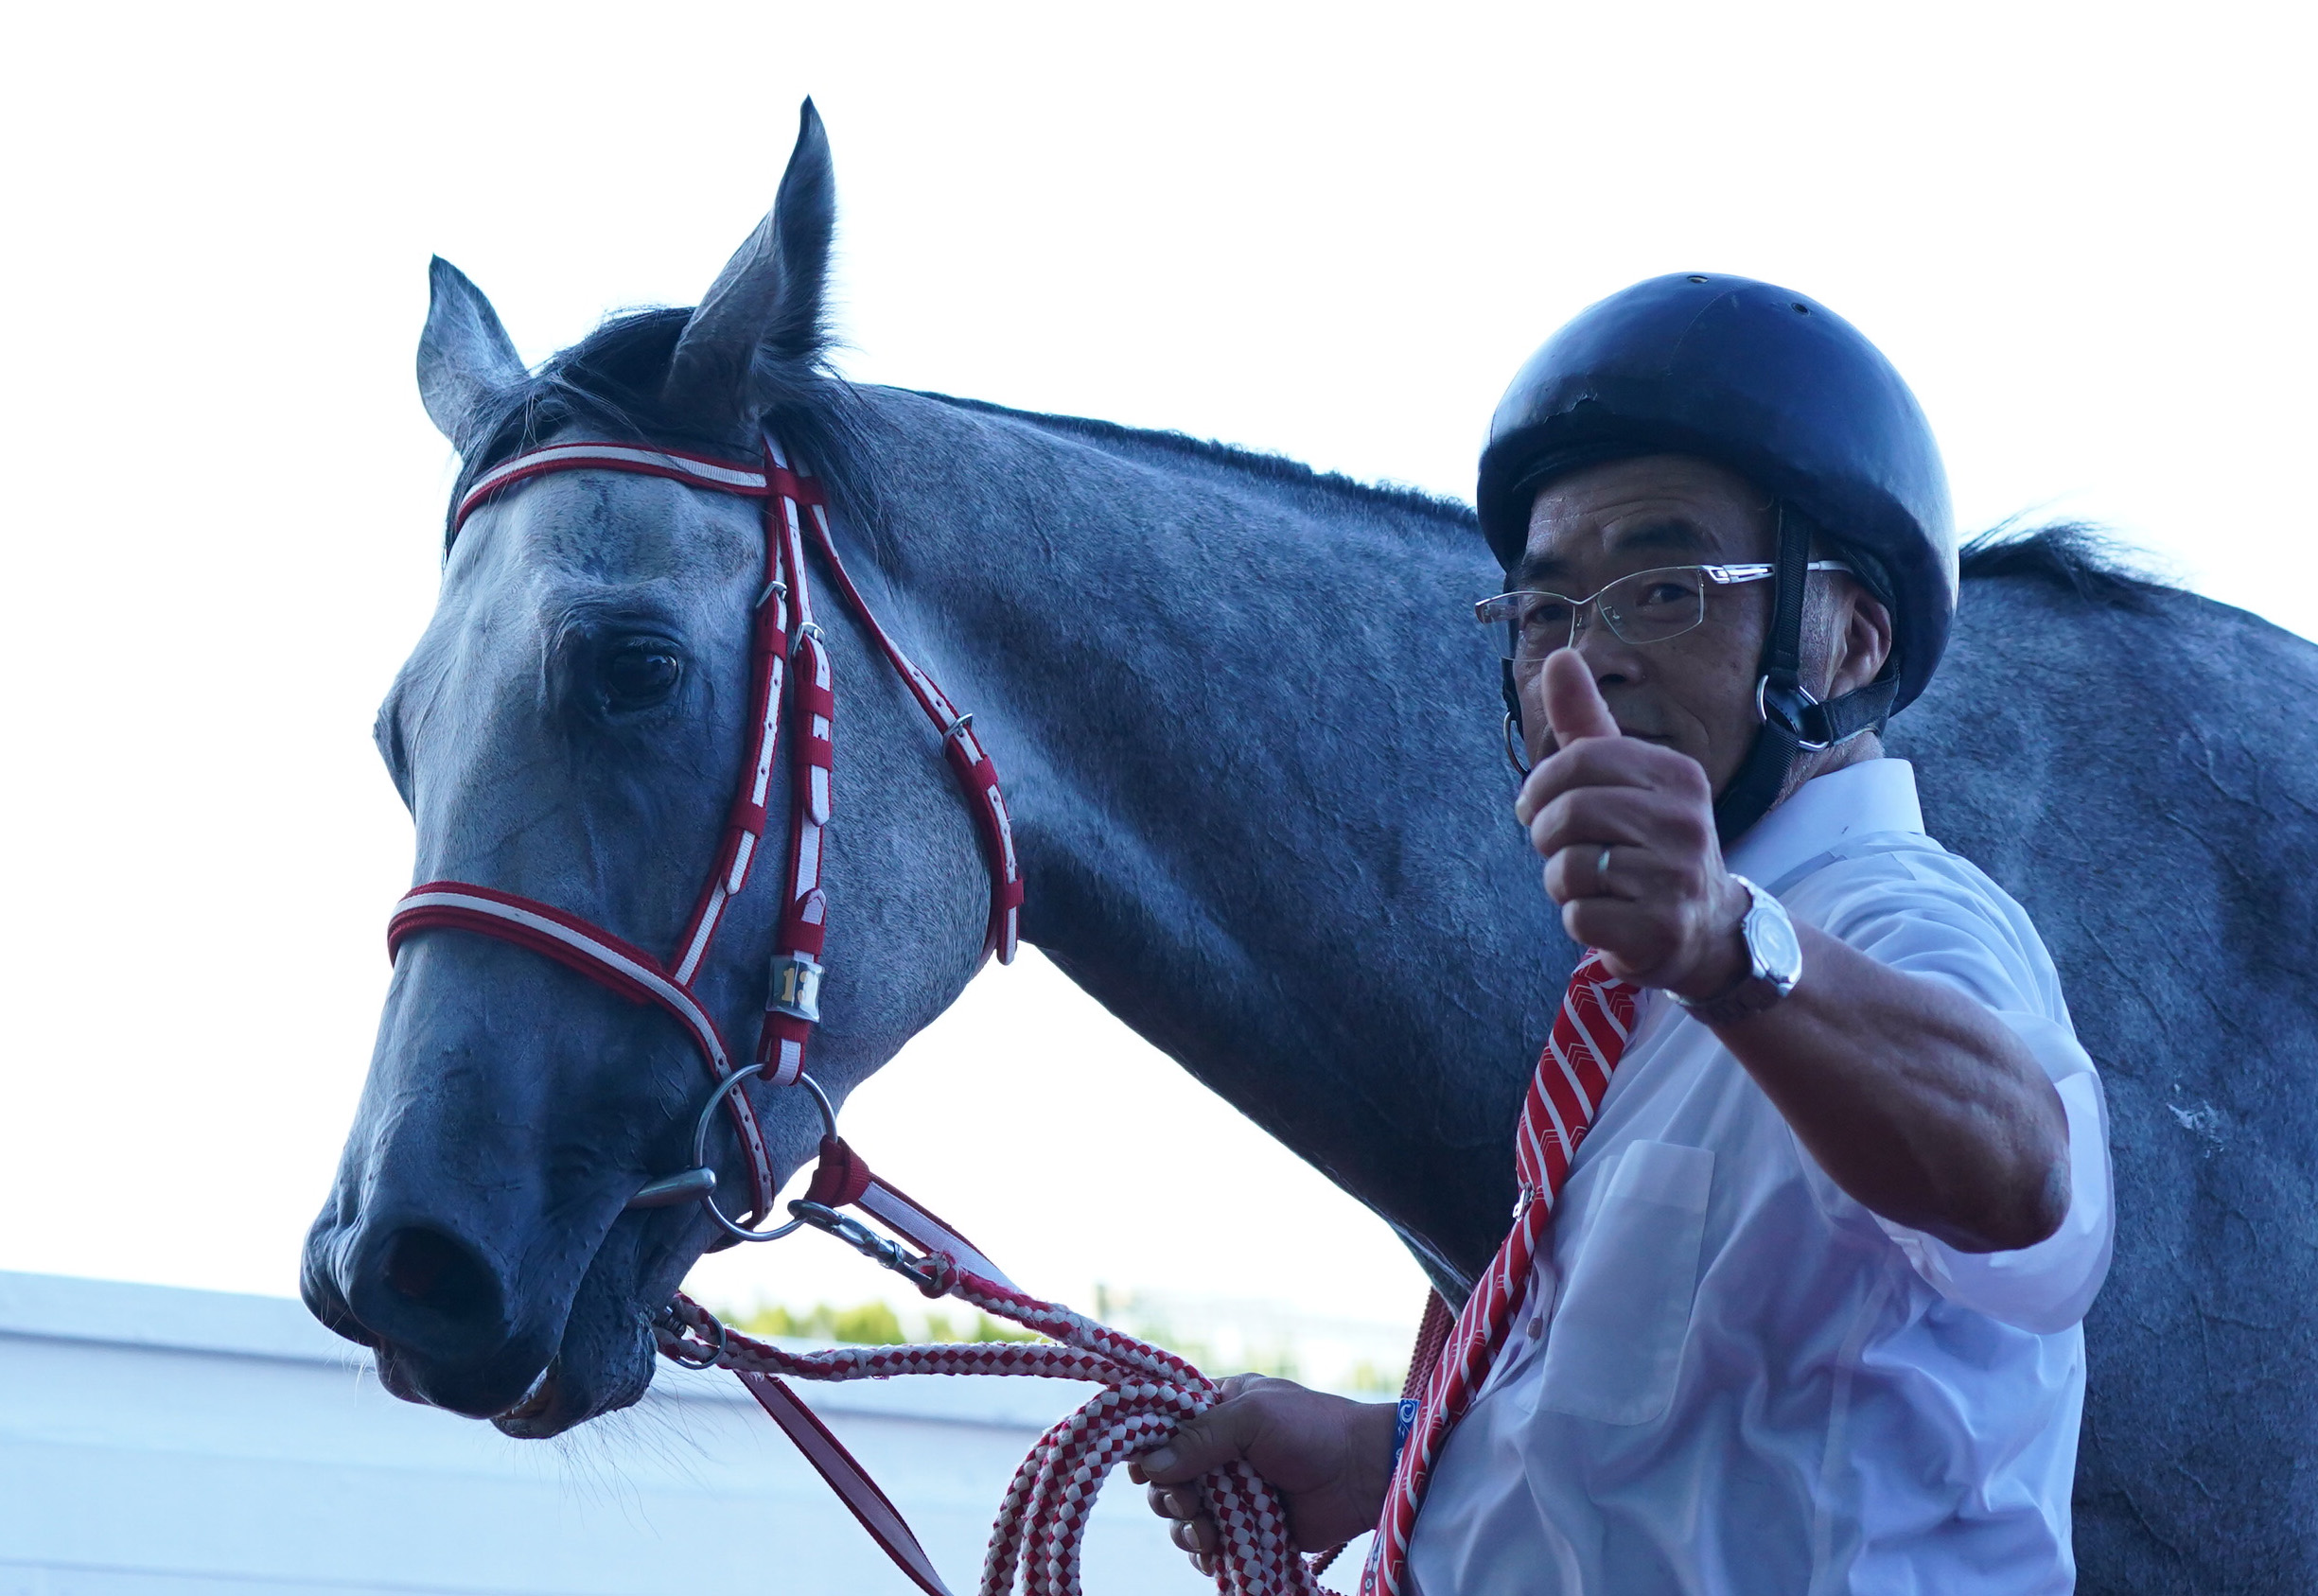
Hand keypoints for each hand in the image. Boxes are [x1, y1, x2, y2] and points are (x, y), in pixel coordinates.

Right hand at [1127, 1376, 1398, 1576]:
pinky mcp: (1247, 1528)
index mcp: (1218, 1410)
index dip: (1148, 1448)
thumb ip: (1199, 1438)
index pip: (1164, 1427)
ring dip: (1185, 1529)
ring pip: (1183, 1517)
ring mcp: (1232, 1492)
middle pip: (1167, 1479)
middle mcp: (1218, 1451)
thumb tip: (1147, 1467)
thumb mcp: (1253, 1418)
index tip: (1142, 1470)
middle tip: (1189, 1505)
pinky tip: (1216, 1553)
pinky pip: (1209, 1546)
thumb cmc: (1314, 1429)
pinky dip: (1206, 1553)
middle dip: (1169, 1496)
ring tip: (1207, 1534)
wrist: (1365, 1474)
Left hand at [1513, 650, 1748, 997]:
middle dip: (1548, 836)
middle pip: (1569, 813)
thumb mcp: (1623, 779)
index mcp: (1676, 775)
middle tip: (1564, 849)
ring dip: (1562, 882)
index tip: (1540, 806)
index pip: (1579, 759)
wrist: (1706, 928)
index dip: (1542, 786)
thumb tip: (1561, 657)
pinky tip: (1609, 916)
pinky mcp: (1660, 929)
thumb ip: (1587, 722)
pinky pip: (1580, 916)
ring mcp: (1677, 877)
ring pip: (1568, 868)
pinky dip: (1579, 920)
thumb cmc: (1648, 844)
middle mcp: (1685, 821)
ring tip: (1594, 884)